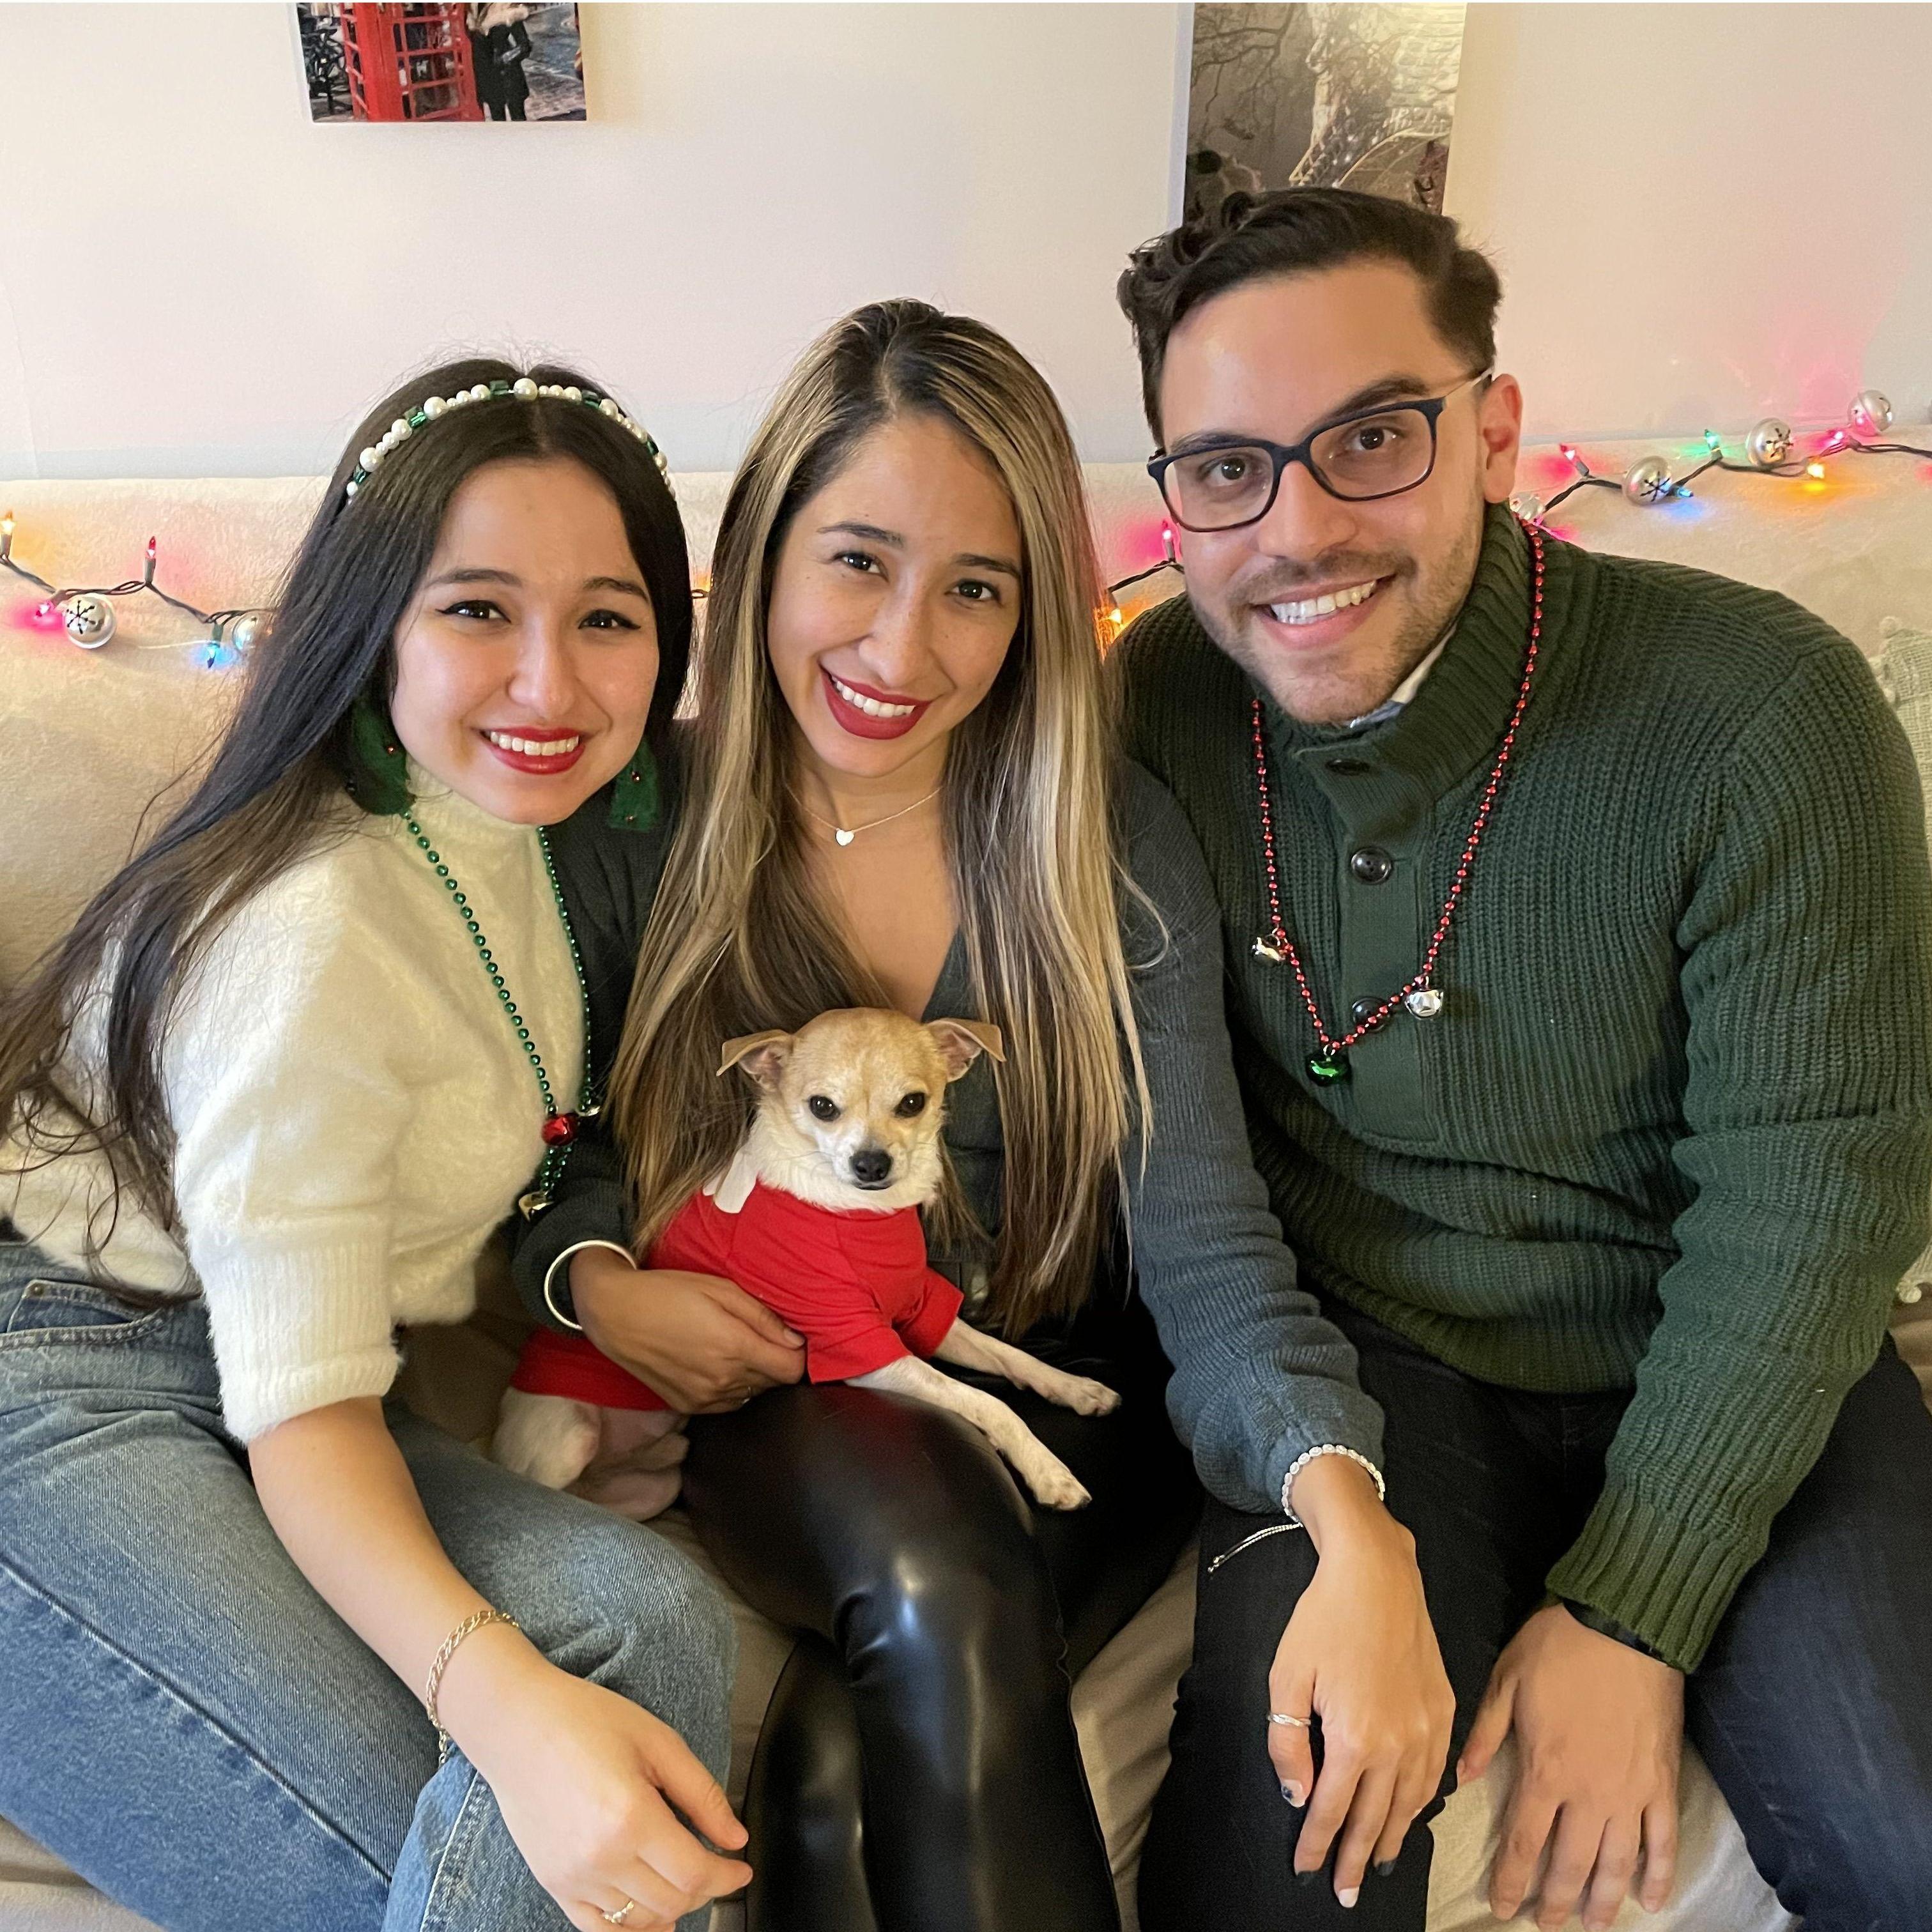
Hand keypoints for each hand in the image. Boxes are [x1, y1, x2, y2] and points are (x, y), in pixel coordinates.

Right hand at [445, 1626, 752, 1930]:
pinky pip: (597, 1929)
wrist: (518, 1725)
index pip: (694, 1874)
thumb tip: (735, 1838)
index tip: (742, 1868)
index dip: (726, 1877)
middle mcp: (601, 1858)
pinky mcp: (553, 1884)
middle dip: (703, 1890)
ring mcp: (573, 1877)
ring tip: (682, 1880)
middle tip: (716, 1866)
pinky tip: (647, 1914)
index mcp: (631, 1818)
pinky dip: (629, 1928)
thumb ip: (701, 1794)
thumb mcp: (658, 1742)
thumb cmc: (587, 1721)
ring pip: (638, 1921)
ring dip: (670, 1908)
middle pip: (671, 1903)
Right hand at [572, 1248, 805, 1412]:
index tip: (790, 1337)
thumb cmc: (668, 1292)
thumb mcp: (721, 1289)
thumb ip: (763, 1318)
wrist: (614, 1314)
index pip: (792, 1370)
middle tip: (759, 1334)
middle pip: (774, 1382)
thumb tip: (796, 1341)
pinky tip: (718, 1362)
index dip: (799, 1353)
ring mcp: (704, 1399)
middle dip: (775, 1360)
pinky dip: (733, 1387)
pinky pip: (729, 1404)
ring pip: (753, 1394)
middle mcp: (722, 1380)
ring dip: (754, 1375)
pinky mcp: (688, 1406)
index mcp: (734, 1348)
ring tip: (734, 1345)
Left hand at [1271, 1457, 1454, 1907]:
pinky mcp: (1446, 1709)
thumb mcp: (1286, 1677)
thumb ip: (1288, 1743)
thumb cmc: (1322, 1620)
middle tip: (1344, 1892)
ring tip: (1375, 1863)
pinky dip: (1422, 1801)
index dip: (1317, 1845)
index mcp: (1356, 1738)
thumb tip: (1299, 1796)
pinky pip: (1436, 1773)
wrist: (1377, 1573)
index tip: (1307, 1872)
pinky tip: (1411, 1813)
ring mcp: (1427, 1728)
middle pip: (1375, 1817)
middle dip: (1355, 1857)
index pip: (1333, 1809)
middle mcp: (1398, 1743)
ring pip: (1410, 1802)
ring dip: (1392, 1837)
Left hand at [1458, 1603, 1681, 1929]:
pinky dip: (1660, 1875)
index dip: (1512, 1881)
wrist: (1624, 1625)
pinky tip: (1653, 1900)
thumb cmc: (1559, 1647)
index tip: (1503, 1908)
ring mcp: (1630, 1793)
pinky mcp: (1663, 1784)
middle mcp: (1588, 1794)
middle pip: (1570, 1865)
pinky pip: (1663, 1841)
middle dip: (1556, 1902)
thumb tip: (1461, 1779)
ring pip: (1616, 1864)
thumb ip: (1484, 1735)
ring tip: (1593, 1925)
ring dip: (1604, 1901)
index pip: (1523, 1842)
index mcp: (1544, 1771)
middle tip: (1547, 1925)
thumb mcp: (1505, 1681)